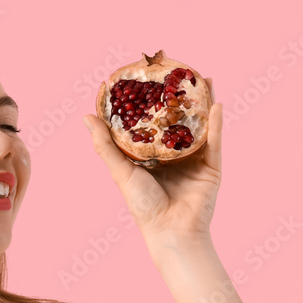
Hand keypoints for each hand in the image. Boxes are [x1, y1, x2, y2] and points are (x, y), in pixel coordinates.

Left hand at [83, 77, 222, 239]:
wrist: (170, 232)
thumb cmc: (142, 205)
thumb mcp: (120, 170)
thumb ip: (105, 144)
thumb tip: (86, 116)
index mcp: (151, 155)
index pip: (149, 121)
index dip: (148, 100)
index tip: (144, 76)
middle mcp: (173, 154)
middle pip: (176, 118)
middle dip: (177, 96)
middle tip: (176, 70)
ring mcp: (193, 159)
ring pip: (198, 124)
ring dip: (202, 101)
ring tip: (201, 78)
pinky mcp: (211, 167)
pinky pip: (215, 140)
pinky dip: (216, 122)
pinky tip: (216, 102)